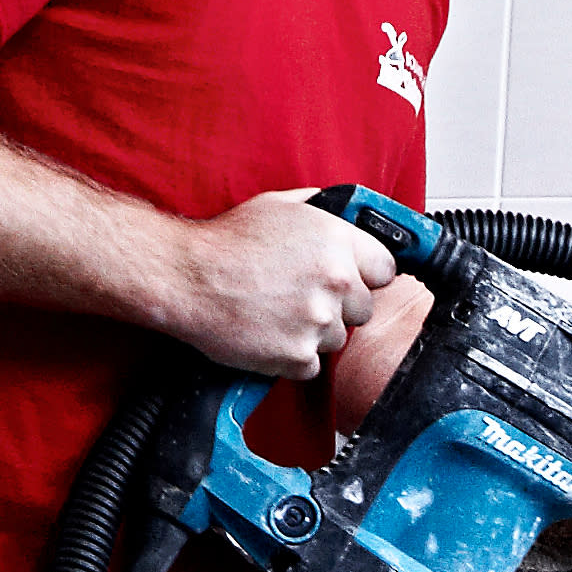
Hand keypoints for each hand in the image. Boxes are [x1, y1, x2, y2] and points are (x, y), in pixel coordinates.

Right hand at [158, 191, 402, 374]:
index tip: (351, 281)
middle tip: (302, 298)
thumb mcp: (278, 206)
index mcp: (338, 242)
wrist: (186, 277)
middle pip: (364, 309)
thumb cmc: (226, 241)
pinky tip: (268, 334)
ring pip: (337, 339)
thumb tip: (344, 213)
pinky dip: (292, 357)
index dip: (366, 276)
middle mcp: (335, 282)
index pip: (385, 270)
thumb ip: (320, 210)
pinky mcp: (297, 355)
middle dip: (339, 307)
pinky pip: (311, 365)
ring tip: (278, 314)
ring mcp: (318, 322)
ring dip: (314, 333)